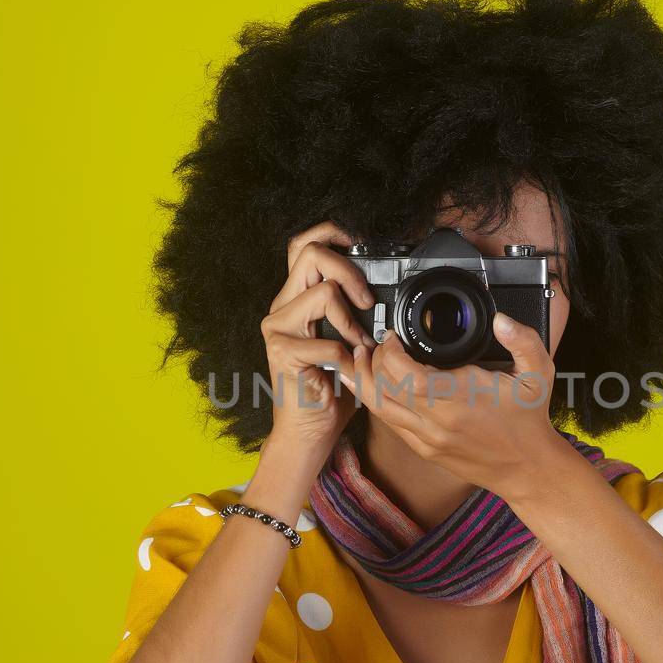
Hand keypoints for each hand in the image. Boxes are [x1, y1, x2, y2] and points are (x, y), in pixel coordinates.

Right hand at [260, 220, 376, 467]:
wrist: (310, 431)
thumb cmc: (332, 387)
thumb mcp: (349, 340)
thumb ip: (355, 311)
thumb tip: (384, 289)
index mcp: (296, 299)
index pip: (303, 245)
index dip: (330, 232)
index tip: (358, 240)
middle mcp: (281, 307)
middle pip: (310, 253)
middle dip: (348, 270)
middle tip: (367, 302)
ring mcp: (278, 328)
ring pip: (322, 292)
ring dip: (352, 320)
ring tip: (359, 346)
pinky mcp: (282, 352)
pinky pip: (327, 341)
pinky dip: (347, 357)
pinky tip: (348, 370)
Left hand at [336, 311, 576, 498]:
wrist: (527, 468)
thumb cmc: (530, 421)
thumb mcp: (539, 373)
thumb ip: (522, 340)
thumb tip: (501, 319)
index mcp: (461, 396)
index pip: (407, 374)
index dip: (390, 352)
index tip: (393, 337)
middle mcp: (438, 420)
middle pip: (384, 389)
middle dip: (372, 361)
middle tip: (373, 343)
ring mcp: (428, 438)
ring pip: (379, 409)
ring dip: (364, 382)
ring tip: (358, 359)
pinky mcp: (425, 449)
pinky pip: (390, 424)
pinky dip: (375, 402)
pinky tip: (369, 387)